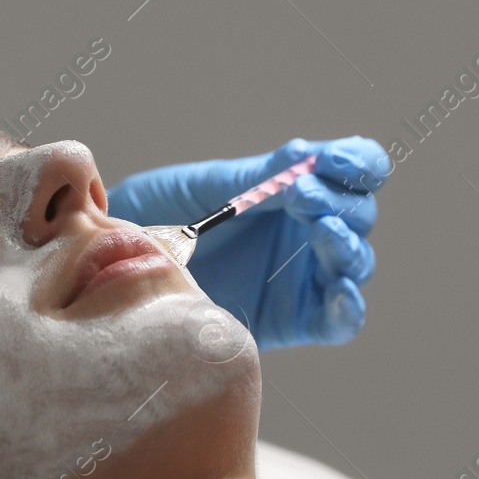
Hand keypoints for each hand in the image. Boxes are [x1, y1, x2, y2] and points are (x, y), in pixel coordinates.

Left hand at [107, 138, 389, 347]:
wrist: (120, 262)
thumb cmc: (158, 216)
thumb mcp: (208, 187)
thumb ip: (260, 178)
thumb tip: (306, 158)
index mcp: (295, 189)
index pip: (353, 169)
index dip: (358, 162)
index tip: (334, 162)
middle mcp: (308, 230)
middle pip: (358, 213)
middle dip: (339, 200)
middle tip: (301, 194)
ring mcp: (304, 275)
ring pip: (355, 261)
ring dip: (347, 244)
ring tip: (321, 229)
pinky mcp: (295, 320)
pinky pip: (339, 321)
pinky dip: (348, 307)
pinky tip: (339, 289)